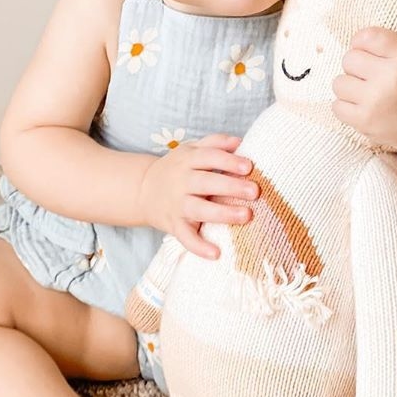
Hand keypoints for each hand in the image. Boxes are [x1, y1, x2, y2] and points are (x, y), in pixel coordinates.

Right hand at [138, 133, 258, 258]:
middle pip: (206, 183)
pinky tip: (216, 254)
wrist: (142, 190)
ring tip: (246, 216)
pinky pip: (185, 237)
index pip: (208, 157)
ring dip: (222, 213)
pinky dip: (198, 247)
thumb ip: (214, 143)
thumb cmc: (177, 169)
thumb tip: (239, 142)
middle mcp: (181, 182)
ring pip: (199, 209)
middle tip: (255, 191)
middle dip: (230, 186)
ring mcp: (177, 205)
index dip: (228, 161)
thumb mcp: (191, 150)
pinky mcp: (173, 225)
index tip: (248, 166)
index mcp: (187, 161)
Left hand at [332, 3, 396, 152]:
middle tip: (370, 72)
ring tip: (365, 89)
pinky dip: (345, 106)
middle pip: (349, 58)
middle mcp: (390, 78)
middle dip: (357, 64)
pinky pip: (337, 105)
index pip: (366, 37)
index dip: (363, 42)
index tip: (370, 50)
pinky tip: (361, 105)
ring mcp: (375, 101)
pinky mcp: (364, 121)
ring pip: (339, 82)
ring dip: (349, 85)